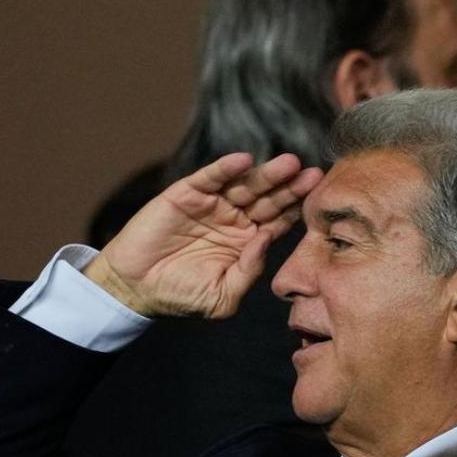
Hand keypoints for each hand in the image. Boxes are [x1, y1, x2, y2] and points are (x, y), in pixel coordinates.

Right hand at [89, 152, 322, 317]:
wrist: (136, 288)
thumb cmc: (181, 295)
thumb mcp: (223, 296)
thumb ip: (248, 271)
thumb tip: (266, 239)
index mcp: (247, 241)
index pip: (279, 220)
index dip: (297, 208)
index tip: (320, 197)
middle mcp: (234, 218)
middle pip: (269, 198)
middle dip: (290, 187)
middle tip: (313, 175)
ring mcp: (212, 204)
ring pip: (245, 184)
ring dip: (267, 174)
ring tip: (289, 164)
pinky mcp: (187, 193)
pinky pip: (210, 177)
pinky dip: (225, 168)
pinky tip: (244, 161)